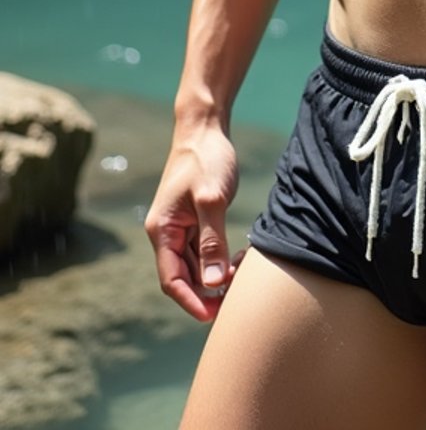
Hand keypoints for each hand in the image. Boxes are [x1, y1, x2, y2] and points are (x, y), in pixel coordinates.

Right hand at [145, 120, 242, 321]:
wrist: (205, 129)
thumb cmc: (206, 159)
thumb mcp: (211, 199)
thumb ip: (212, 240)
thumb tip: (213, 283)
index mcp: (162, 231)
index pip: (171, 280)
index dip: (191, 302)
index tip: (214, 316)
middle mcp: (167, 234)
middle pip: (184, 278)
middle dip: (208, 292)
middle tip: (237, 297)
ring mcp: (181, 228)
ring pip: (197, 267)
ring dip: (216, 276)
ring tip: (242, 271)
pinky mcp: (196, 221)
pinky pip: (205, 252)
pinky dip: (220, 260)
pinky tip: (240, 257)